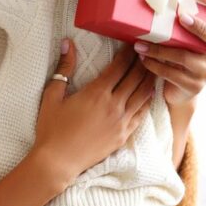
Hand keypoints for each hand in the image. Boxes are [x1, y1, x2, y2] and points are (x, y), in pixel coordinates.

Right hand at [33, 41, 155, 185]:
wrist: (58, 162)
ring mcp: (121, 121)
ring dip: (149, 78)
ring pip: (143, 94)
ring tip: (154, 67)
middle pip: (135, 77)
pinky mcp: (123, 135)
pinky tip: (150, 93)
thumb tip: (67, 43)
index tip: (133, 44)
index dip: (128, 53)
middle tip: (147, 51)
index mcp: (96, 92)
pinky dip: (148, 100)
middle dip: (142, 62)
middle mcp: (113, 105)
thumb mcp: (52, 95)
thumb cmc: (51, 129)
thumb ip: (64, 68)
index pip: (119, 66)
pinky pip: (141, 114)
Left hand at [134, 0, 205, 106]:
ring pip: (185, 57)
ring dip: (160, 49)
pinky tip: (143, 58)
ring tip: (140, 44)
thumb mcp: (183, 38)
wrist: (177, 91)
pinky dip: (155, 64)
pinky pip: (172, 74)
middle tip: (181, 17)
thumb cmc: (178, 54)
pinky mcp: (194, 86)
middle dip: (201, 28)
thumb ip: (179, 22)